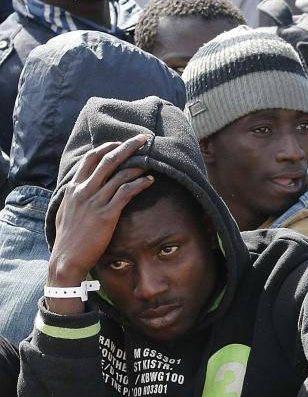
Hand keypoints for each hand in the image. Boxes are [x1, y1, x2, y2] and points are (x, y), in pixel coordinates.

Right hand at [47, 137, 151, 300]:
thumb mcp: (66, 212)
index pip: (91, 159)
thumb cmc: (68, 238)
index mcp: (74, 188)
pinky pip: (126, 192)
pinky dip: (140, 184)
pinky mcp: (106, 214)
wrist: (67, 258)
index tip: (121, 143)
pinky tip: (150, 181)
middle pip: (108, 159)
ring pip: (120, 174)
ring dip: (138, 165)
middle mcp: (84, 190)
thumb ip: (73, 197)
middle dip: (127, 147)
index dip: (107, 148)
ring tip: (151, 160)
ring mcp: (95, 201)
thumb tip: (77, 189)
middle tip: (142, 139)